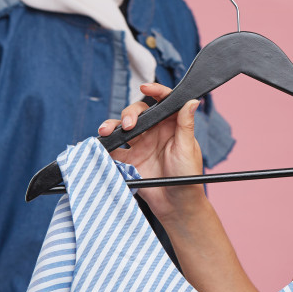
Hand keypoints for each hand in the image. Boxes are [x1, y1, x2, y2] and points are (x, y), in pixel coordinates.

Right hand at [98, 82, 204, 222]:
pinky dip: (104, 146)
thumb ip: (185, 124)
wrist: (176, 204)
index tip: (146, 87)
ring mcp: (140, 146)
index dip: (156, 91)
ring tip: (106, 131)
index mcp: (171, 126)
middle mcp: (155, 133)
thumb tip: (192, 101)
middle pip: (138, 113)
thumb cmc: (188, 176)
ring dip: (111, 126)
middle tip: (128, 125)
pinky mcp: (129, 160)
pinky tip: (100, 145)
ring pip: (122, 129)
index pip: (163, 103)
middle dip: (129, 114)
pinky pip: (112, 149)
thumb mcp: (187, 148)